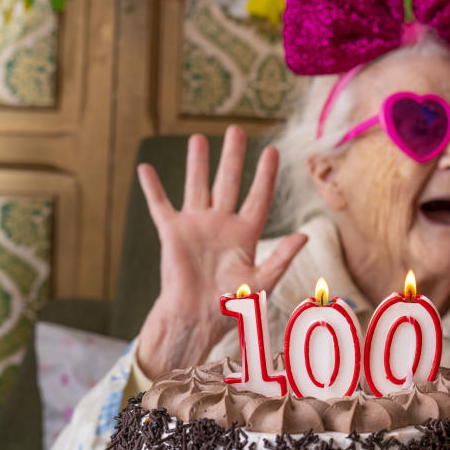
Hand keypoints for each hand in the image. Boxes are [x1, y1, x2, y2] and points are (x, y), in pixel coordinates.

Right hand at [136, 126, 307, 377]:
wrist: (196, 319)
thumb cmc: (230, 306)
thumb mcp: (262, 282)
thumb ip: (282, 258)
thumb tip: (304, 236)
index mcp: (246, 233)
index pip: (258, 196)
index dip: (265, 174)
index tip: (271, 150)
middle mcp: (222, 223)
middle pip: (228, 182)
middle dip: (232, 156)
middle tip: (235, 129)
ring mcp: (196, 226)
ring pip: (197, 186)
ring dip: (197, 163)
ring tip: (197, 137)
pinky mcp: (172, 234)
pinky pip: (161, 206)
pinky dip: (153, 188)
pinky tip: (145, 168)